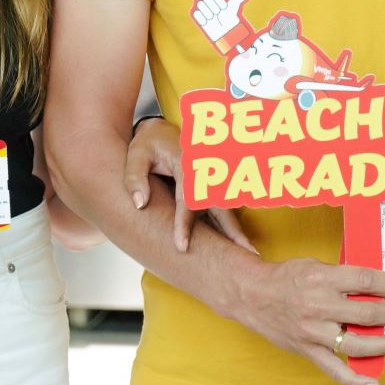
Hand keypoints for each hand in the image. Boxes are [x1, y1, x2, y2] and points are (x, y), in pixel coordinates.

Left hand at [126, 116, 253, 255]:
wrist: (160, 131)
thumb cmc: (147, 145)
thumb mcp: (135, 156)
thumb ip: (135, 178)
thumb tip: (140, 205)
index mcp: (185, 164)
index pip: (187, 199)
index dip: (185, 224)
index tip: (182, 247)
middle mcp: (203, 172)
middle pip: (219, 205)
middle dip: (232, 230)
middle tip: (246, 253)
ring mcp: (210, 178)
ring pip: (225, 208)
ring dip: (235, 230)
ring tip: (249, 253)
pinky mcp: (209, 186)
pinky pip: (220, 208)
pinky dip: (228, 226)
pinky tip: (235, 243)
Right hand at [190, 0, 248, 46]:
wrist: (223, 28)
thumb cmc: (229, 15)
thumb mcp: (234, 6)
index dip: (218, 0)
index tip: (224, 7)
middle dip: (214, 6)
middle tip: (219, 13)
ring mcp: (200, 6)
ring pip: (200, 4)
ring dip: (208, 12)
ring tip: (213, 17)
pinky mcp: (196, 14)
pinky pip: (195, 12)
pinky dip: (202, 17)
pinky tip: (207, 22)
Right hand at [221, 255, 384, 384]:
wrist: (252, 296)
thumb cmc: (286, 279)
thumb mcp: (315, 266)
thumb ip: (343, 277)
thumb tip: (376, 286)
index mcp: (322, 279)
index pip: (366, 281)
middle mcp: (318, 306)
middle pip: (368, 313)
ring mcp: (313, 332)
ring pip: (358, 344)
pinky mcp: (308, 350)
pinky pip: (335, 371)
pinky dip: (356, 381)